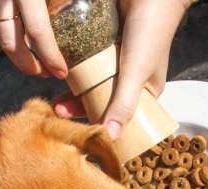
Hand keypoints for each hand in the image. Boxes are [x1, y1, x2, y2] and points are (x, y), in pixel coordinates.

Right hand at [0, 0, 67, 78]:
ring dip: (17, 57)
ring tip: (37, 63)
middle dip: (30, 66)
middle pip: (12, 44)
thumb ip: (61, 1)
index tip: (62, 72)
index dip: (50, 57)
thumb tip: (87, 17)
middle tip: (47, 74)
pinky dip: (6, 40)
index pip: (37, 32)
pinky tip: (21, 44)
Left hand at [54, 0, 192, 138]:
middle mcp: (128, 80)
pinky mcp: (104, 45)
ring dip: (73, 91)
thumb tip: (111, 137)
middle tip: (59, 112)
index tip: (81, 131)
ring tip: (56, 100)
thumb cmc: (151, 32)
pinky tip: (60, 75)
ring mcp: (114, 62)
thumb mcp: (137, 73)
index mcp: (143, 92)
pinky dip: (75, 69)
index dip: (100, 124)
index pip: (119, 116)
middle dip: (80, 108)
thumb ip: (123, 104)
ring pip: (91, 82)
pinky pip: (87, 62)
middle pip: (101, 100)